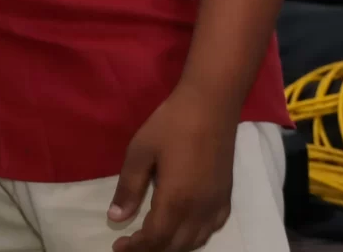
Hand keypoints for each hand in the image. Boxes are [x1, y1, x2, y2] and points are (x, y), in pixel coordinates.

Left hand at [109, 87, 236, 251]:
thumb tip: (116, 217)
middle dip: (151, 249)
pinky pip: (211, 229)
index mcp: (176, 200)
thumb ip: (129, 188)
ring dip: (173, 246)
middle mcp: (200, 210)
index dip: (136, 248)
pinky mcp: (226, 197)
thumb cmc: (171, 124)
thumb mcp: (140, 151)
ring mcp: (216, 205)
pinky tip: (183, 229)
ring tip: (152, 240)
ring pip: (195, 241)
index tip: (117, 246)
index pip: (155, 238)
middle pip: (175, 245)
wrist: (211, 106)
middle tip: (131, 244)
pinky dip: (194, 237)